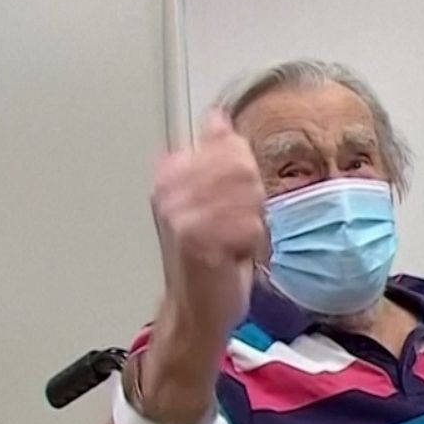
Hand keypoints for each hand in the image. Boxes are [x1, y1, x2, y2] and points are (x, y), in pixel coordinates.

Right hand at [150, 110, 265, 339]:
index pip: (229, 144)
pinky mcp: (195, 238)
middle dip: (253, 201)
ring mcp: (179, 212)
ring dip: (254, 225)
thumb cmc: (211, 256)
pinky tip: (235, 256)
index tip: (233, 202)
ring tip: (236, 242)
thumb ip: (219, 156)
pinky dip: (253, 244)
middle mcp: (169, 188)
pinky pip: (249, 225)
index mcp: (171, 172)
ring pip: (250, 197)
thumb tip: (218, 115)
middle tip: (238, 227)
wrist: (198, 308)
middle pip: (243, 169)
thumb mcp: (216, 198)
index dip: (246, 175)